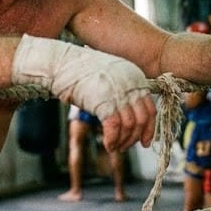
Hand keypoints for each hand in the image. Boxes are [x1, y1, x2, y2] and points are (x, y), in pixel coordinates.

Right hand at [12, 35, 155, 150]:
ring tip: (114, 146)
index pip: (150, 108)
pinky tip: (107, 145)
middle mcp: (131, 84)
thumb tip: (126, 116)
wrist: (60, 63)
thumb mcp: (108, 77)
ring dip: (123, 141)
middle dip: (135, 137)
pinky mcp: (105, 102)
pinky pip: (114, 128)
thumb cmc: (78, 70)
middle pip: (142, 119)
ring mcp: (119, 93)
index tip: (144, 140)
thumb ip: (121, 92)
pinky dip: (112, 140)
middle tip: (126, 146)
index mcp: (134, 76)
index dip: (149, 128)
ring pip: (130, 126)